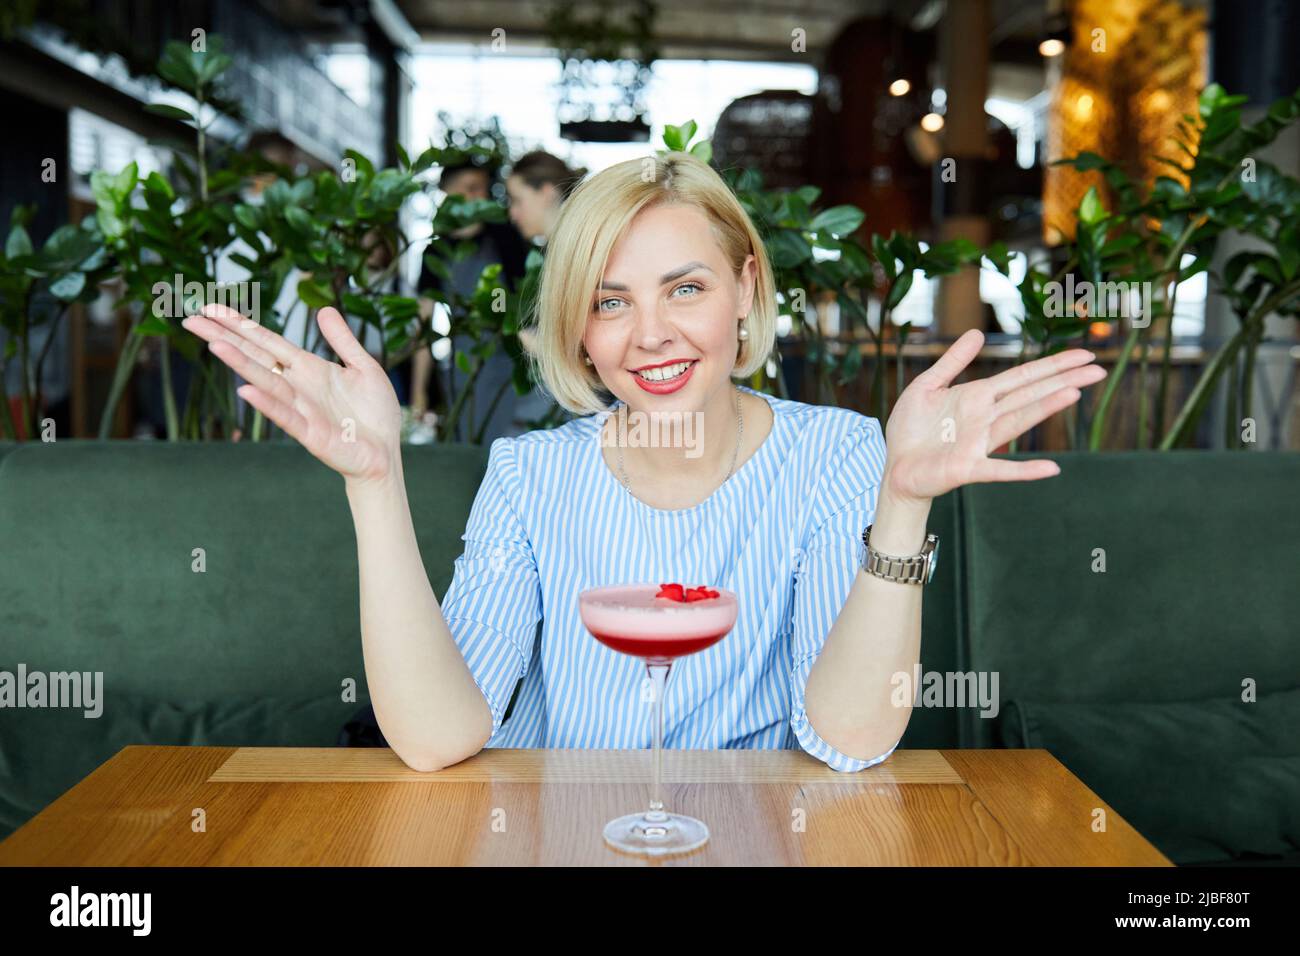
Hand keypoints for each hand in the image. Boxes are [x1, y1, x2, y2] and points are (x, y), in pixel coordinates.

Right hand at [181, 304, 402, 483]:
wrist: (385, 454)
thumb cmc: (375, 414)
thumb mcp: (364, 367)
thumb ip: (342, 340)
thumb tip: (324, 309)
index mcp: (309, 368)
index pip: (267, 341)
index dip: (241, 324)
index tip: (210, 308)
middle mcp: (298, 385)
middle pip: (255, 356)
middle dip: (225, 338)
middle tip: (190, 320)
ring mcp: (301, 409)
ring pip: (265, 382)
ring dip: (241, 364)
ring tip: (214, 345)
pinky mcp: (311, 433)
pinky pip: (286, 416)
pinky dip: (267, 404)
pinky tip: (246, 391)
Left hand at [881, 329, 1107, 503]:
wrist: (894, 467)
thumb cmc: (910, 429)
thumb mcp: (926, 386)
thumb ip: (952, 362)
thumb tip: (978, 334)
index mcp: (978, 397)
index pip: (1023, 377)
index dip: (1052, 365)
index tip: (1084, 355)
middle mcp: (985, 418)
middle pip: (1030, 395)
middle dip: (1062, 381)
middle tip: (1097, 370)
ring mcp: (979, 443)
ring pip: (1018, 422)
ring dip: (1044, 409)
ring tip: (1074, 393)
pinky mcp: (967, 467)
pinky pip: (999, 470)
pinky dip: (1024, 470)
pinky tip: (1050, 469)